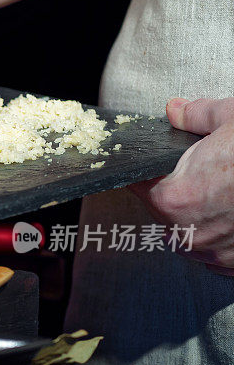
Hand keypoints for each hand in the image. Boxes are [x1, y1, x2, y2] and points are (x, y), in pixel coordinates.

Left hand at [129, 97, 233, 274]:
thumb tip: (175, 109)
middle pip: (164, 211)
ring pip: (190, 234)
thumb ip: (195, 116)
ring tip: (226, 192)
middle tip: (206, 171)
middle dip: (178, 190)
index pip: (139, 185)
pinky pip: (218, 253)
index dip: (147, 170)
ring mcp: (215, 254)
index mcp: (173, 198)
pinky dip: (224, 236)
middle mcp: (187, 234)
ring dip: (200, 216)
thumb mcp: (232, 118)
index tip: (158, 161)